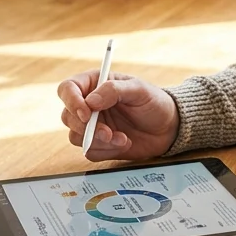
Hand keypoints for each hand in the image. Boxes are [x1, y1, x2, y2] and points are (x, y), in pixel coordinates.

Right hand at [57, 70, 179, 161]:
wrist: (168, 128)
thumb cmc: (154, 102)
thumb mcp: (139, 89)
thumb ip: (114, 90)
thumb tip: (90, 101)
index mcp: (94, 84)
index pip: (67, 89)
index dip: (71, 101)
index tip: (87, 113)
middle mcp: (89, 105)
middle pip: (68, 116)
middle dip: (87, 127)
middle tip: (108, 132)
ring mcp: (92, 126)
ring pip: (76, 136)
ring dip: (98, 141)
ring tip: (122, 138)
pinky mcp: (98, 144)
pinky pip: (89, 151)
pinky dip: (106, 150)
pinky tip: (124, 143)